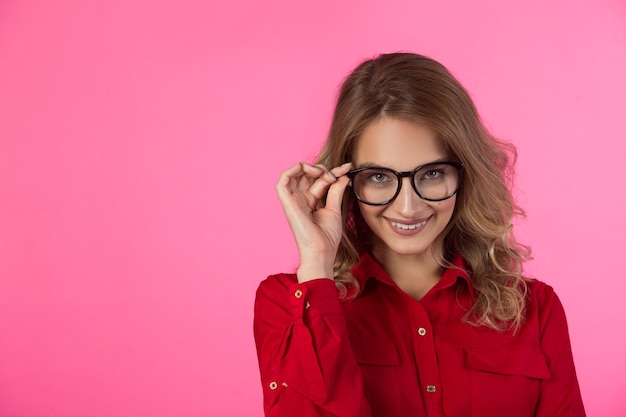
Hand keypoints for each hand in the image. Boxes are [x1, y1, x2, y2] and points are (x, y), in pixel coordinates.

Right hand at [275, 162, 352, 282]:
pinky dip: (293, 170)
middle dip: (323, 169)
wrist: (321, 252)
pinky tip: (310, 170)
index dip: (334, 171)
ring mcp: (293, 201)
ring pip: (294, 173)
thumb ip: (336, 191)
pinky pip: (282, 181)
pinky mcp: (287, 203)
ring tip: (323, 173)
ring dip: (309, 167)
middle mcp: (300, 199)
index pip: (320, 180)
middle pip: (307, 174)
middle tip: (337, 175)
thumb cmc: (327, 237)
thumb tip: (343, 176)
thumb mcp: (334, 209)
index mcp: (311, 201)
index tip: (348, 168)